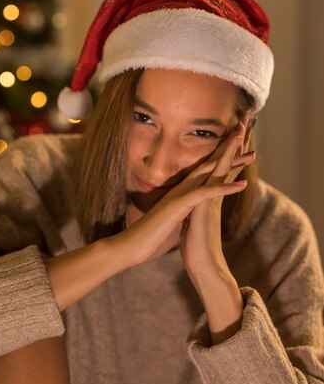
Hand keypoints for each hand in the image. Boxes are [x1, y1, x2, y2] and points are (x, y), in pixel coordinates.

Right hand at [112, 123, 252, 269]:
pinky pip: (205, 194)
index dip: (223, 160)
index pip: (206, 172)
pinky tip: (242, 185)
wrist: (131, 247)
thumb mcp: (173, 223)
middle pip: (209, 165)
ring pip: (209, 173)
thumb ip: (183, 215)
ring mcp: (180, 195)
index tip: (241, 152)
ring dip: (230, 163)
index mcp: (182, 193)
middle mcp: (181, 189)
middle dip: (229, 151)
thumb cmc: (151, 237)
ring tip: (251, 155)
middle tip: (247, 136)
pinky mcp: (178, 205)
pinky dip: (223, 188)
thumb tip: (190, 216)